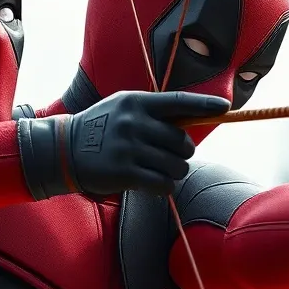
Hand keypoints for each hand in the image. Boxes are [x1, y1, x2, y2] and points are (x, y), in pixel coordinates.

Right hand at [66, 90, 229, 196]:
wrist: (63, 150)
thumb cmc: (101, 128)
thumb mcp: (123, 108)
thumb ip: (154, 112)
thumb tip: (192, 119)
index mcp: (137, 102)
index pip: (178, 102)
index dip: (204, 105)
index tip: (225, 108)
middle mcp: (134, 123)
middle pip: (182, 142)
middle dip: (182, 153)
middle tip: (169, 156)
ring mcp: (129, 148)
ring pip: (176, 166)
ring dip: (174, 172)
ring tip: (158, 170)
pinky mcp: (125, 173)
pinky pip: (163, 183)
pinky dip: (164, 186)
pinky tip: (153, 183)